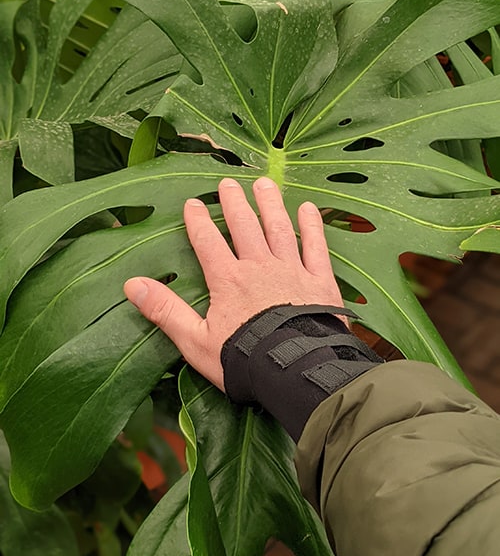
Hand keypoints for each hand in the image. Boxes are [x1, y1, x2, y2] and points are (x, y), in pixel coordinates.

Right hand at [124, 177, 345, 389]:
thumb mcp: (195, 341)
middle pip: (244, 226)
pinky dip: (312, 226)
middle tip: (228, 183)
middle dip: (234, 203)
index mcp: (227, 279)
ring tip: (264, 184)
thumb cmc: (242, 360)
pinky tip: (308, 208)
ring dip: (270, 205)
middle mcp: (259, 266)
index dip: (198, 220)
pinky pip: (316, 247)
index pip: (208, 241)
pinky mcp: (319, 281)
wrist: (293, 372)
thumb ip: (166, 310)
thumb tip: (133, 285)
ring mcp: (292, 270)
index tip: (192, 203)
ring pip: (279, 229)